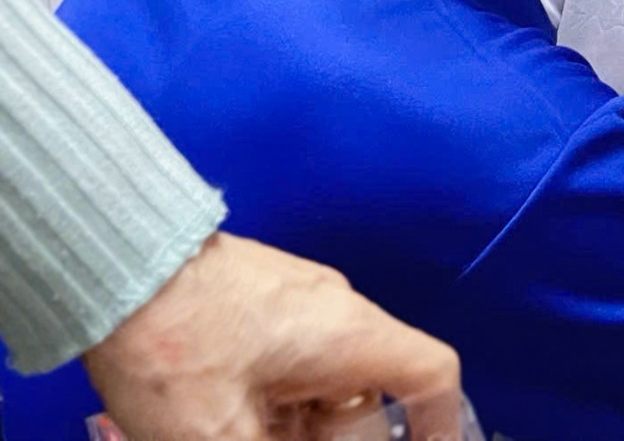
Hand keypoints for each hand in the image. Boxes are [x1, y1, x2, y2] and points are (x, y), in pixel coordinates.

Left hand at [84, 233, 461, 440]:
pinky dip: (274, 404)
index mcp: (349, 338)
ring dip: (297, 424)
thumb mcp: (218, 436)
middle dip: (339, 436)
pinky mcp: (260, 300)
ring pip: (323, 381)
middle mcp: (337, 313)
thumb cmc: (175, 348)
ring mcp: (298, 303)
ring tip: (243, 435)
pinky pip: (290, 362)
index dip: (443, 422)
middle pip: (369, 392)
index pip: (431, 375)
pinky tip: (228, 424)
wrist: (112, 267)